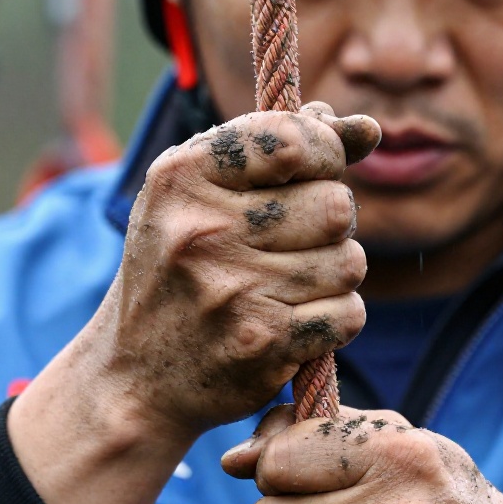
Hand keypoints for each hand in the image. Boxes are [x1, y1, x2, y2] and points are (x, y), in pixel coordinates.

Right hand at [82, 103, 380, 442]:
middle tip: (296, 243)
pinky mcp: (262, 344)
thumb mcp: (202, 195)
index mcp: (182, 177)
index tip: (316, 172)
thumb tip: (366, 128)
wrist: (136, 374)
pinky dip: (335, 320)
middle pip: (337, 206)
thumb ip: (280, 149)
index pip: (295, 139)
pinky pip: (348, 314)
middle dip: (331, 225)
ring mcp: (233, 290)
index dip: (326, 152)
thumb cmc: (180, 270)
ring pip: (350, 262)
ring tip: (292, 285)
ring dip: (335, 276)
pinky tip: (299, 322)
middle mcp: (203, 230)